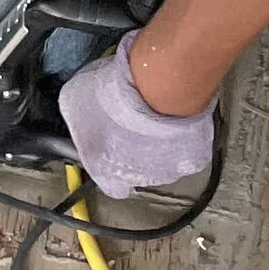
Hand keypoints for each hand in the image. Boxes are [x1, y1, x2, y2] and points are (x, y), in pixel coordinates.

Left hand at [59, 39, 215, 197]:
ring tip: (153, 115)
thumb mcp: (74, 99)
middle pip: (134, 169)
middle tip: (131, 123)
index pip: (107, 184)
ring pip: (161, 161)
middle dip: (133, 150)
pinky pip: (184, 150)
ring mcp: (169, 170)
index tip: (108, 149)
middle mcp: (137, 178)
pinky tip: (174, 117)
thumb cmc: (112, 96)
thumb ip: (77, 119)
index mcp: (105, 172)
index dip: (107, 166)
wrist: (157, 86)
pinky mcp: (193, 157)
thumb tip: (77, 116)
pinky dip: (179, 137)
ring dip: (157, 144)